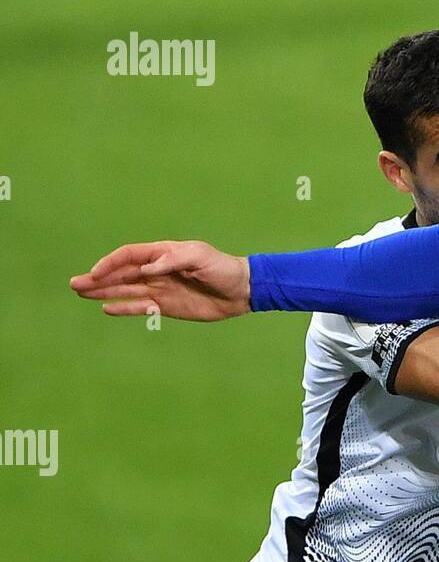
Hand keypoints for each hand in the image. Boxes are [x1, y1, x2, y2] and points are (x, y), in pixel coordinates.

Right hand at [70, 240, 250, 320]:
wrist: (242, 291)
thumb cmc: (223, 268)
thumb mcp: (202, 258)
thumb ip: (174, 260)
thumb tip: (148, 269)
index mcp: (164, 253)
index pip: (129, 256)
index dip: (111, 263)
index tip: (96, 273)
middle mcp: (158, 271)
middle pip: (121, 274)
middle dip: (98, 278)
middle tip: (74, 284)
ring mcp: (160, 288)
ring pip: (126, 289)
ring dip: (104, 291)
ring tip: (81, 293)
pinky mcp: (166, 306)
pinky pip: (140, 307)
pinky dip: (124, 308)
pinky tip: (106, 307)